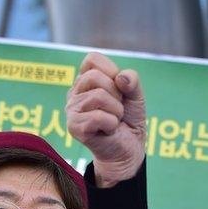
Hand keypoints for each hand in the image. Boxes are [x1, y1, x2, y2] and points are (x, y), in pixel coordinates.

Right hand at [66, 52, 146, 187]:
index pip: (92, 59)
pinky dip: (112, 123)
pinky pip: (98, 116)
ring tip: (113, 120)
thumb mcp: (136, 95)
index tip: (119, 89)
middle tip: (117, 109)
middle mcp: (74, 93)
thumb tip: (120, 78)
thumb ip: (132, 80)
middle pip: (94, 77)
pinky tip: (108, 130)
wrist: (130, 149)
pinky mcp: (74, 127)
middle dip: (116, 94)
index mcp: (85, 81)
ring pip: (98, 96)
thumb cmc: (129, 120)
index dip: (112, 71)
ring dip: (116, 111)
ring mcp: (71, 110)